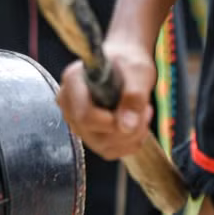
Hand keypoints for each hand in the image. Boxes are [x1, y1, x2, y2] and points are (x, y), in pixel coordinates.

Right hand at [57, 36, 154, 160]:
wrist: (126, 65)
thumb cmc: (129, 62)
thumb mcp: (138, 72)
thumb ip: (133, 96)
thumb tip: (126, 126)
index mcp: (73, 81)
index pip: (84, 115)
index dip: (111, 121)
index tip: (134, 110)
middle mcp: (69, 104)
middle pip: (93, 134)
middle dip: (127, 129)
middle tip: (144, 109)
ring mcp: (76, 121)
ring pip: (103, 146)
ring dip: (131, 136)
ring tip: (141, 113)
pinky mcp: (88, 134)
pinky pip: (109, 152)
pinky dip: (129, 143)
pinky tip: (136, 123)